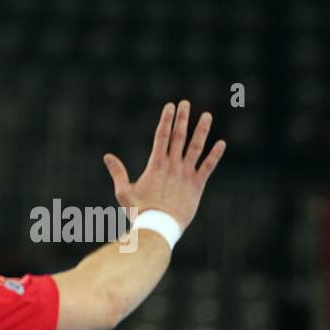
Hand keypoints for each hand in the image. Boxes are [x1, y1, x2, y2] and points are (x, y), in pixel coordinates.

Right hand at [103, 100, 224, 231]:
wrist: (159, 227)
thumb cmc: (139, 211)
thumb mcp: (123, 191)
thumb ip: (117, 172)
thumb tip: (107, 156)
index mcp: (156, 164)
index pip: (161, 135)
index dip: (166, 119)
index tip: (169, 106)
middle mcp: (172, 165)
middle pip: (178, 136)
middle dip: (182, 118)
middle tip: (185, 103)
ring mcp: (186, 174)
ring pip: (196, 147)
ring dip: (201, 130)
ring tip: (206, 115)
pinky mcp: (197, 185)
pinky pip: (208, 166)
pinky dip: (215, 155)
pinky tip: (222, 143)